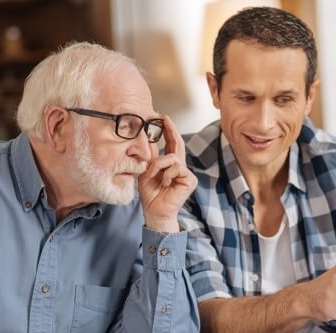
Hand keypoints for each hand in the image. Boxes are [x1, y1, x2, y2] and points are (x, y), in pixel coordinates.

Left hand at [138, 115, 196, 232]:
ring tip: (153, 175)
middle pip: (178, 144)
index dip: (168, 131)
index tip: (163, 118)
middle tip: (165, 119)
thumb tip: (149, 138)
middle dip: (171, 130)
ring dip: (159, 165)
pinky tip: (164, 183)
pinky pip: (177, 168)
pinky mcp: (190, 180)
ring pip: (173, 157)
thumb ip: (151, 157)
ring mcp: (186, 174)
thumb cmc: (150, 195)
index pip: (171, 144)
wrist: (154, 211)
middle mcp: (180, 167)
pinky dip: (167, 174)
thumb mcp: (146, 171)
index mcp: (170, 165)